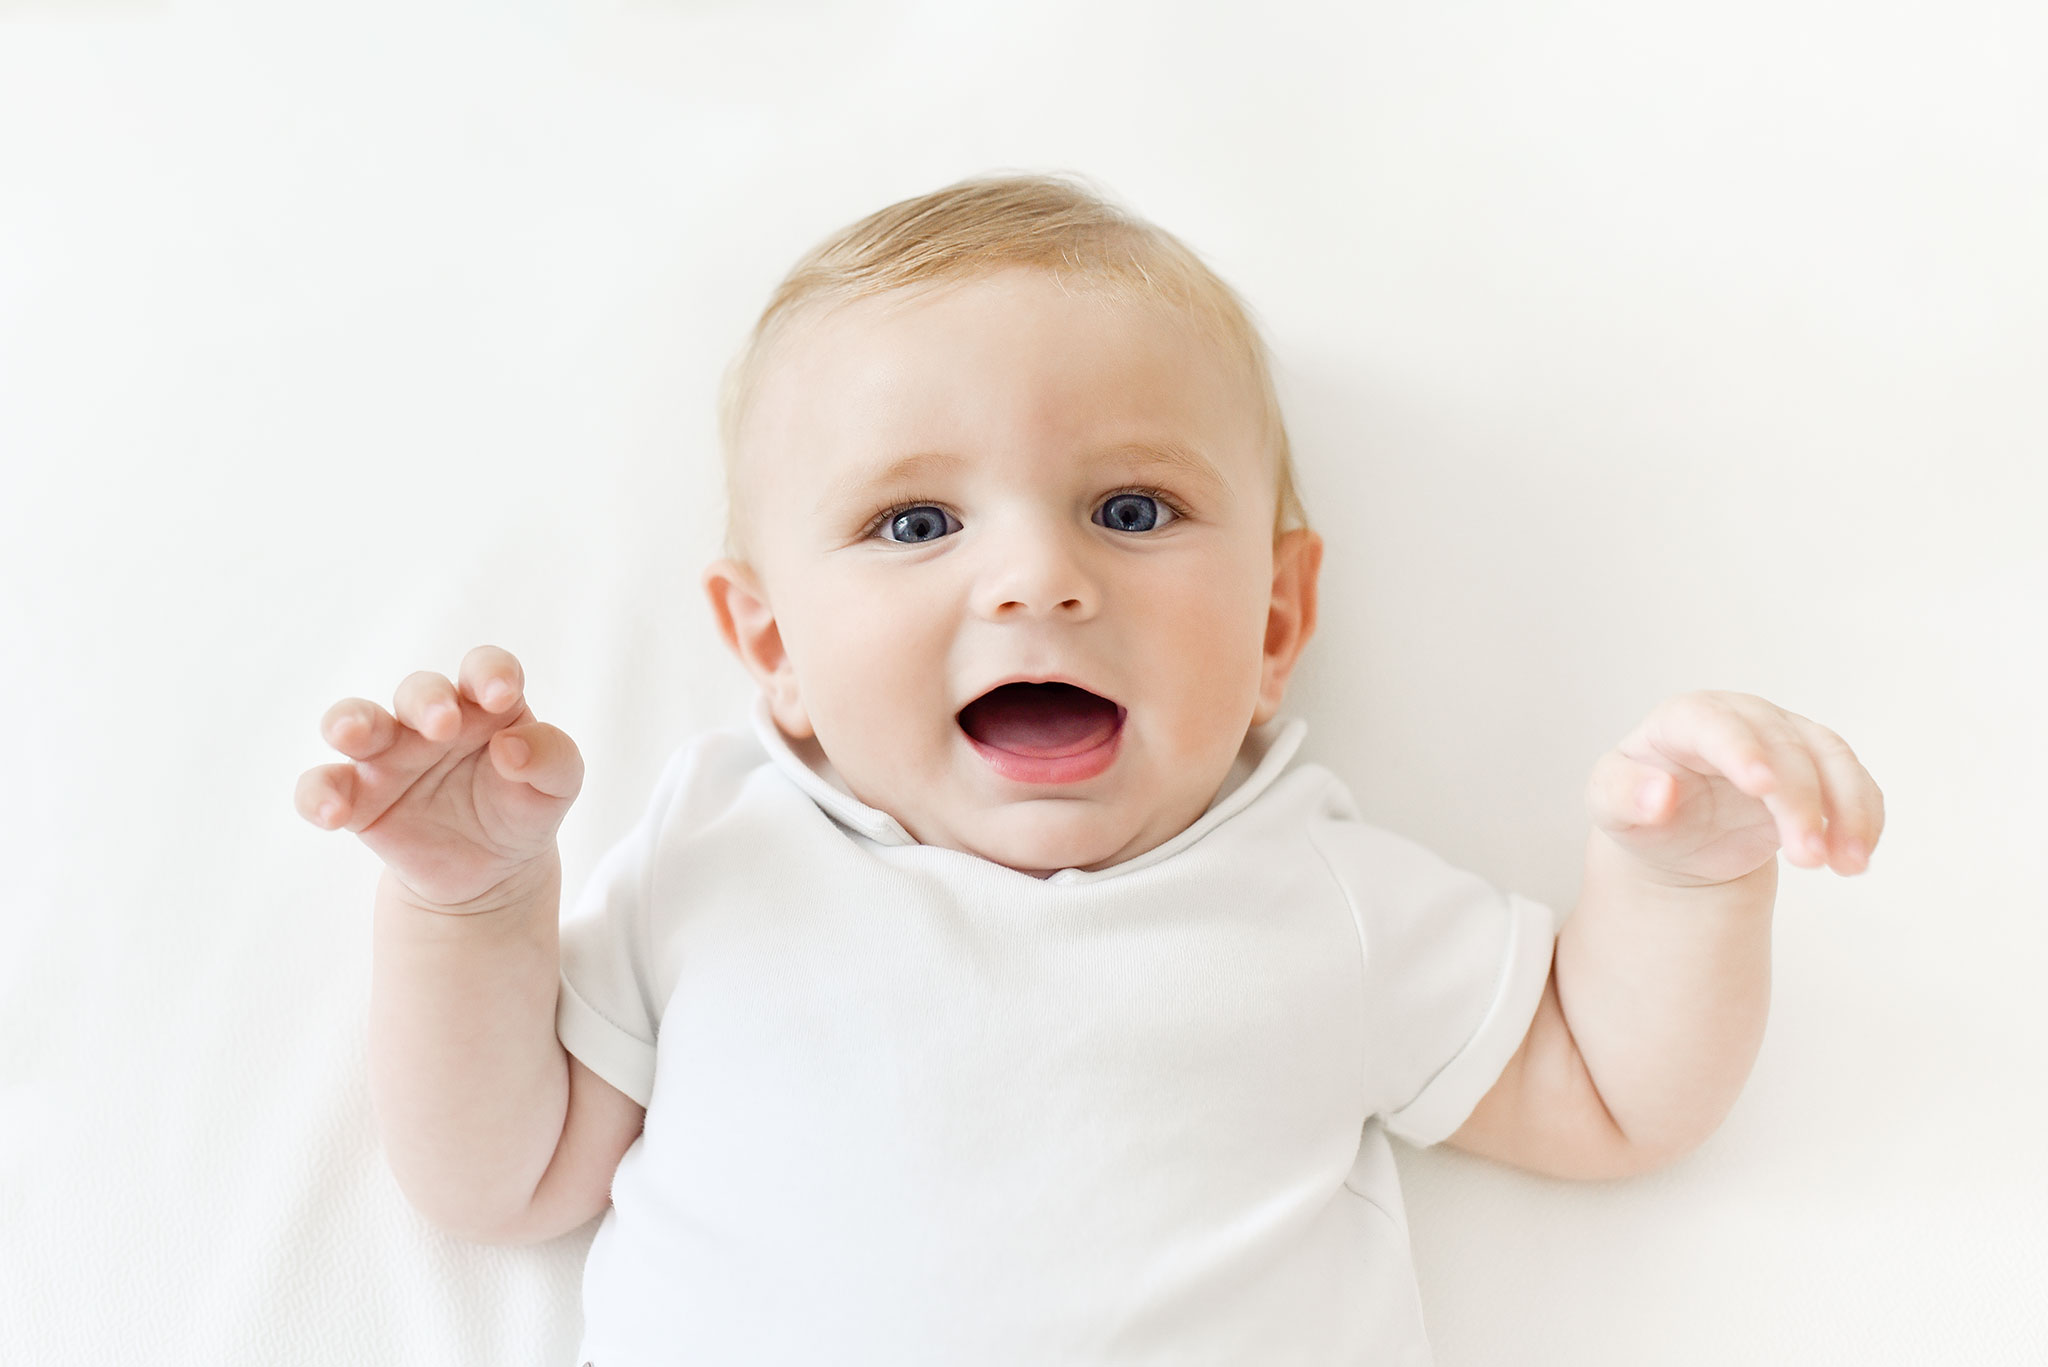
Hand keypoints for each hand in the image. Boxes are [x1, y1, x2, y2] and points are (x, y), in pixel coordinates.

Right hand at [294, 645, 583, 907]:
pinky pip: (322, 786)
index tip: (502, 696)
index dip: (490, 673)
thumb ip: (551, 758)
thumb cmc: (524, 809)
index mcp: (485, 707)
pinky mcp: (358, 798)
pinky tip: (333, 814)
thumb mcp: (556, 787)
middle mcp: (431, 721)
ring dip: (349, 721)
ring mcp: (389, 756)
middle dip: (425, 701)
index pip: (484, 668)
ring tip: (351, 735)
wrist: (492, 871)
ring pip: (354, 722)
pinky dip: (318, 795)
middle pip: (417, 691)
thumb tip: (511, 746)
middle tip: (443, 725)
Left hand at [1586, 691, 1883, 887]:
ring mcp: (1785, 739)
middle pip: (1783, 747)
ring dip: (1847, 810)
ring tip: (1847, 863)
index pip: (1714, 724)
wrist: (1677, 828)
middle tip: (1808, 857)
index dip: (1741, 749)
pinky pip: (1853, 784)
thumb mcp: (1608, 804)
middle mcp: (1741, 720)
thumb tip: (1658, 796)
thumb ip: (1623, 795)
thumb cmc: (1640, 805)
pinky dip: (1863, 817)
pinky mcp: (1818, 769)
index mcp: (1683, 719)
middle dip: (1800, 801)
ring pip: (1831, 760)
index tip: (1761, 785)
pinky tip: (1857, 856)